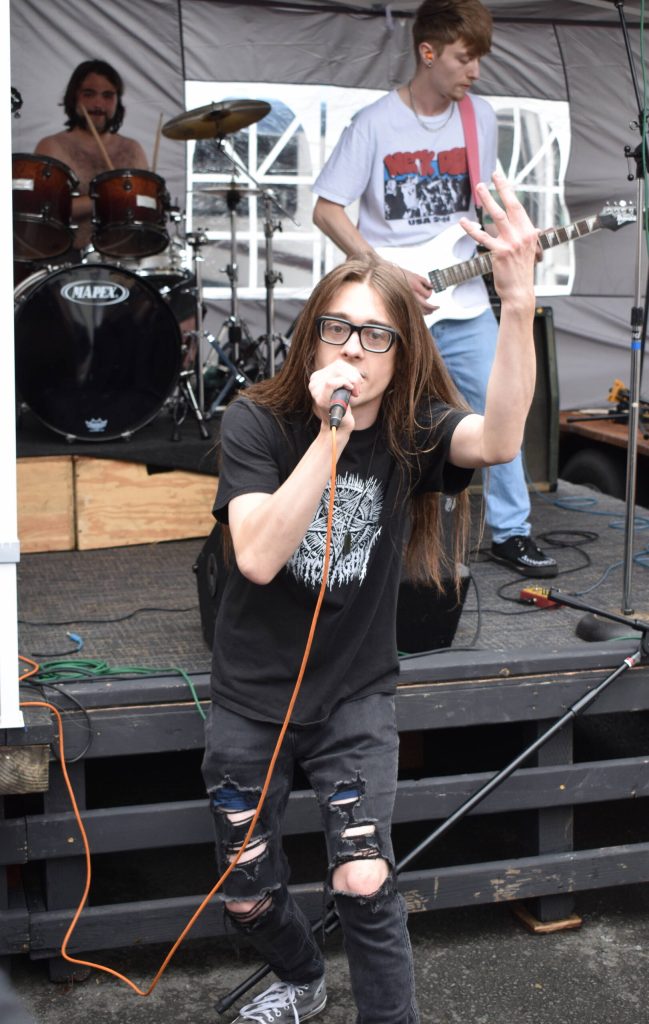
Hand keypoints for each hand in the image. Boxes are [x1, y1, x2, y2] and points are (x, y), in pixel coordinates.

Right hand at [308, 358, 362, 433]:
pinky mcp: (320, 398)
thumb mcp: (344, 386)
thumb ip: (345, 373)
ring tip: (355, 392)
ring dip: (352, 380)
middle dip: (354, 376)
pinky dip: (345, 384)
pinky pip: (331, 382)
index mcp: (318, 377)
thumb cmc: (343, 405)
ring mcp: (315, 390)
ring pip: (337, 371)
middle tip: (358, 389)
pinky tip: (350, 391)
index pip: (338, 364)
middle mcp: (314, 381)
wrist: (340, 425)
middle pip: (338, 366)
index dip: (352, 371)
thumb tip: (354, 364)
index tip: (358, 383)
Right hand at [399, 267, 438, 313]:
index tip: (430, 289)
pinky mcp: (403, 303)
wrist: (388, 277)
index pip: (427, 295)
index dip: (430, 292)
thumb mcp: (414, 275)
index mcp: (415, 287)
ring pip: (419, 310)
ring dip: (427, 311)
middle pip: (425, 305)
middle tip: (437, 307)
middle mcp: (412, 295)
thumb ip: (424, 281)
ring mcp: (407, 300)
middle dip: (433, 307)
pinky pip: (413, 310)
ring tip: (432, 311)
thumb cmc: (401, 275)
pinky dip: (419, 312)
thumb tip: (431, 286)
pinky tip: (423, 312)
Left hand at [459, 172, 536, 310]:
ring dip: (487, 200)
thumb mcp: (529, 251)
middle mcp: (522, 235)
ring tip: (479, 188)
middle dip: (500, 189)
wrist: (519, 291)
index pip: (518, 206)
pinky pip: (483, 237)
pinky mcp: (499, 253)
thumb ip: (528, 238)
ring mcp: (511, 243)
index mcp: (529, 232)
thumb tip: (533, 229)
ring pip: (497, 216)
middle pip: (510, 206)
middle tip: (490, 176)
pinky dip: (472, 228)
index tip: (500, 178)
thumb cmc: (521, 272)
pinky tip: (463, 221)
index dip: (508, 191)